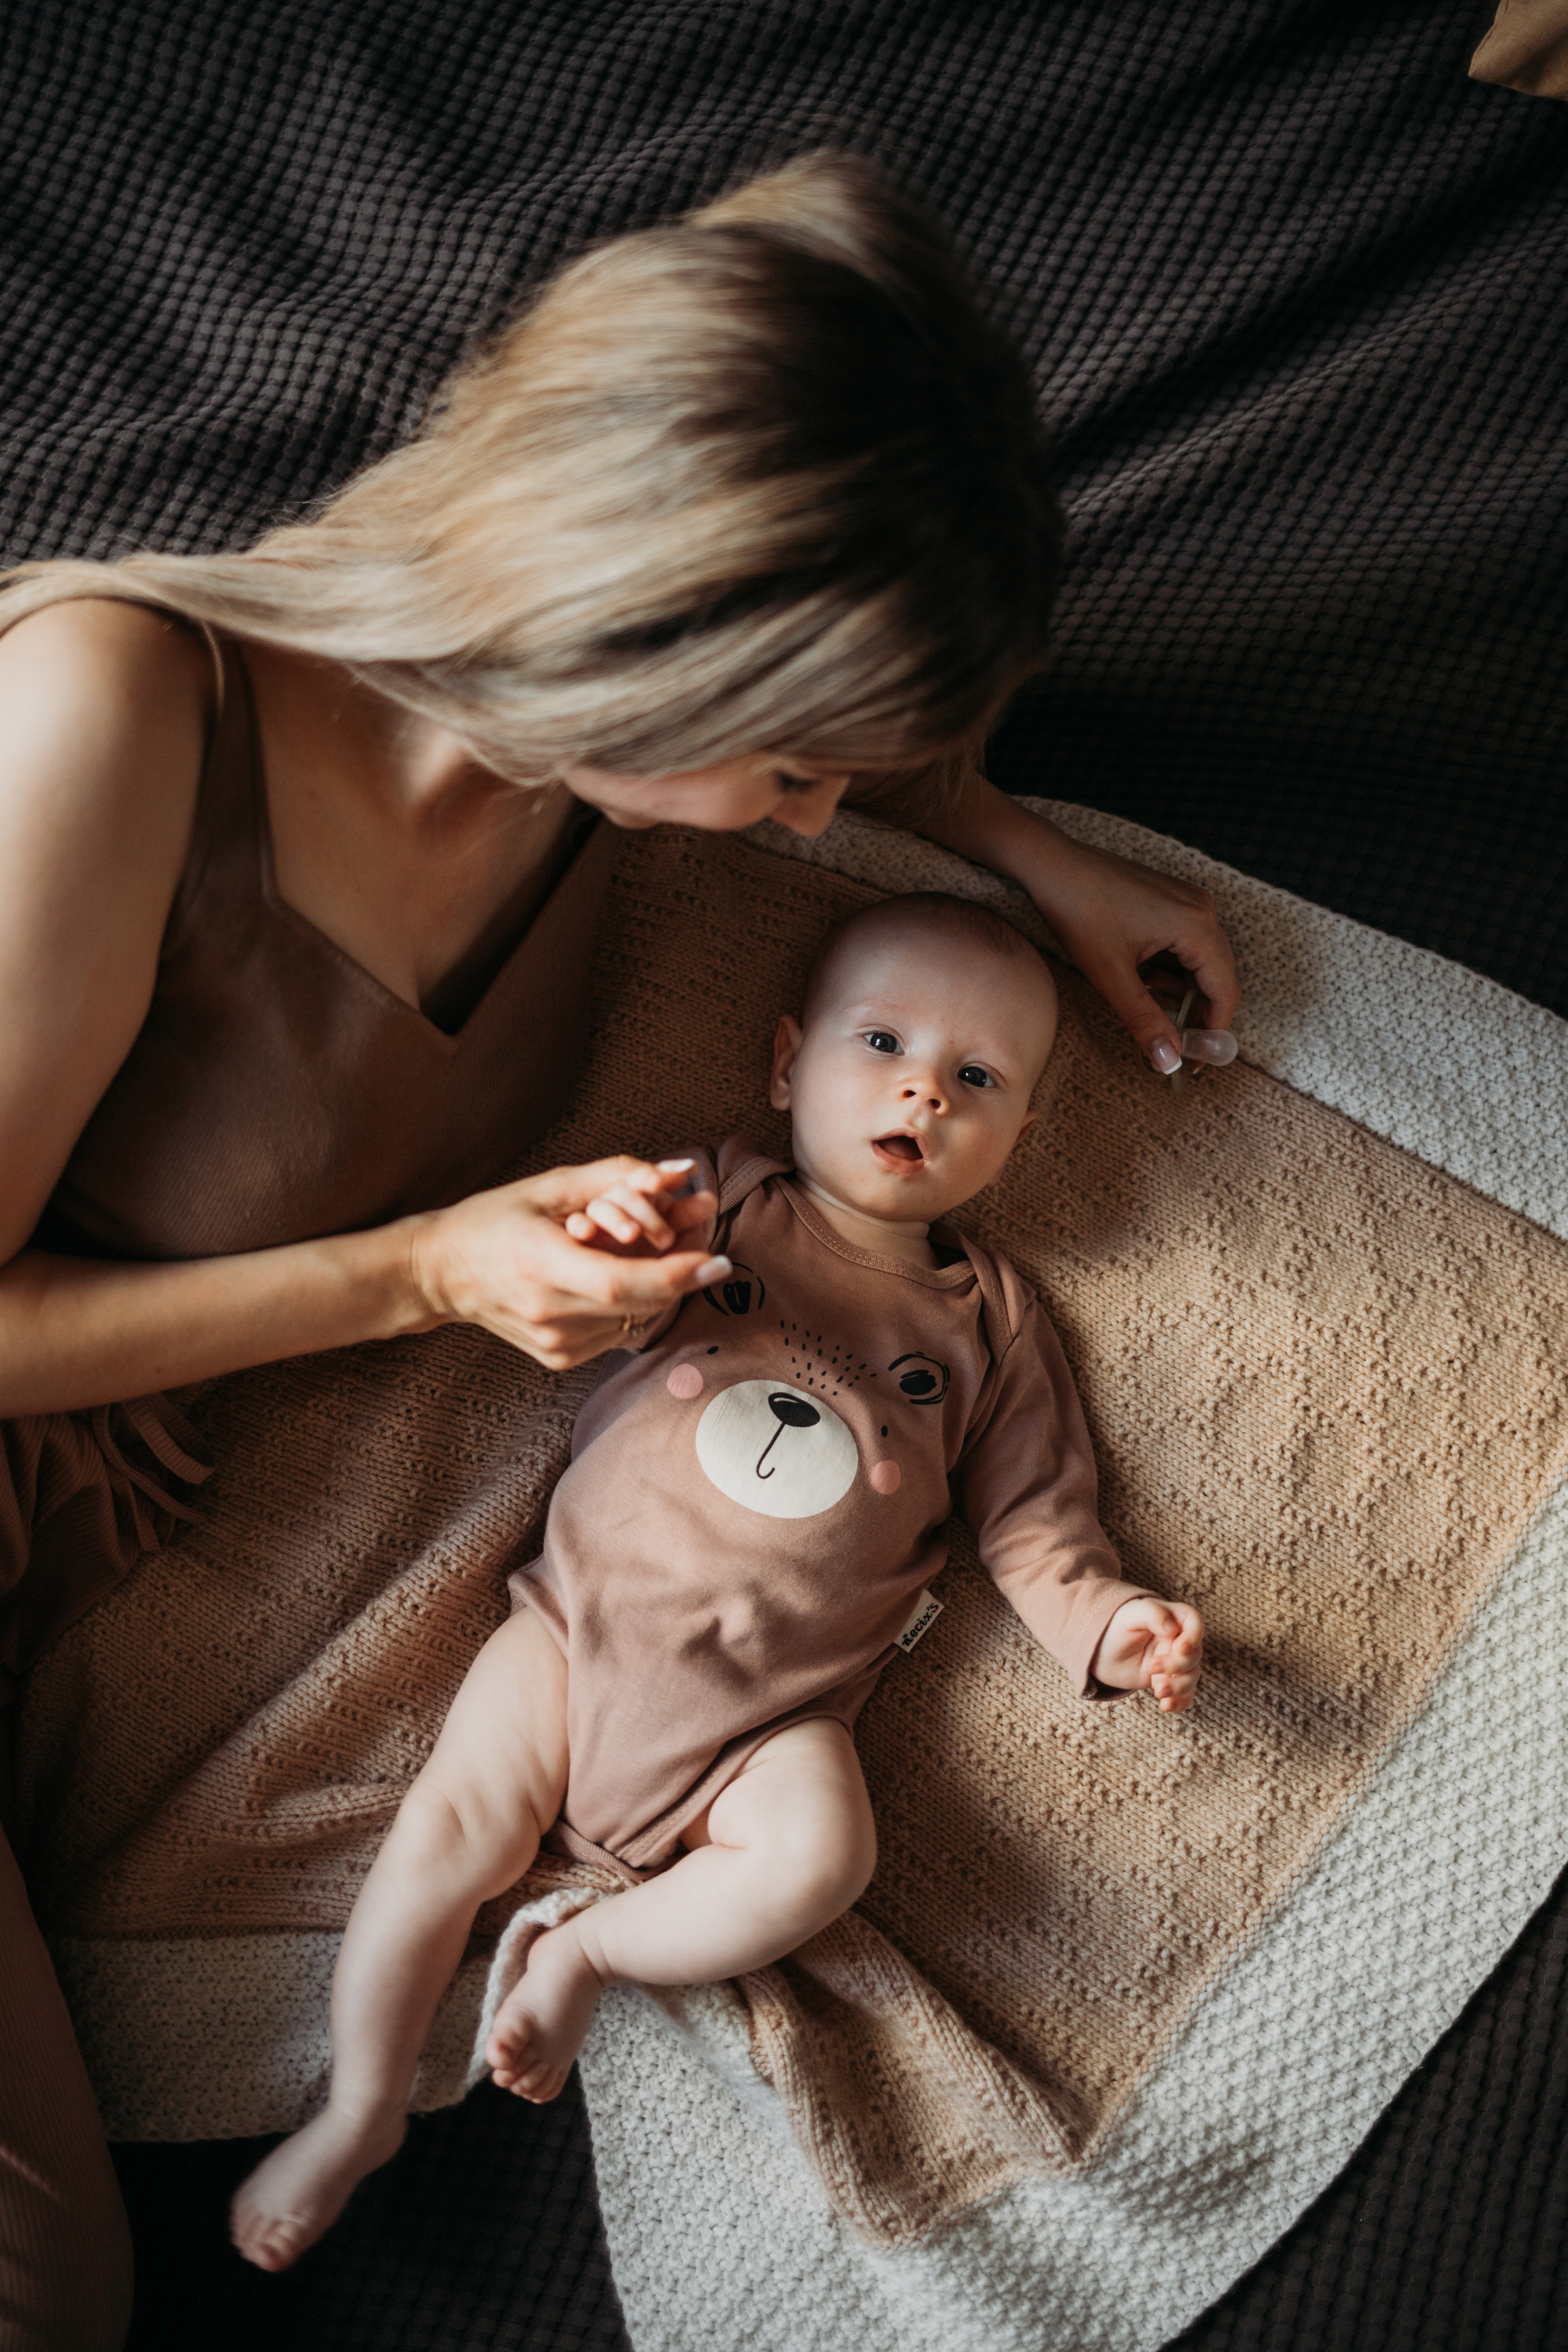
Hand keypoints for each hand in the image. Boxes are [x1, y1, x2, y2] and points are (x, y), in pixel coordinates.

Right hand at [406, 1156, 725, 1369]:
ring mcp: (555, 1344)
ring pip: (637, 1317)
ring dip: (656, 1284)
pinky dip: (631, 1301)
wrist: (440, 1274)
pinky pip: (620, 1329)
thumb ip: (617, 1176)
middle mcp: (548, 1313)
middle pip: (640, 1301)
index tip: (719, 1260)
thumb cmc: (494, 1219)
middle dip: (680, 1270)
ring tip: (642, 1252)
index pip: (622, 1283)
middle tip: (703, 1240)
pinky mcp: (560, 1358)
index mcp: (539, 1266)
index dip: (676, 1274)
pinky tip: (611, 1275)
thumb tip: (680, 1172)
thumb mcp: (550, 1186)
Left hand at [1029, 834, 1239, 1076]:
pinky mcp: (1173, 899)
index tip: (1197, 1062)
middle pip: (1218, 976)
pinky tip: (1142, 979)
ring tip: (1147, 1008)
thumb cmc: (1079, 912)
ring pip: (1200, 962)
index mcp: (1196, 925)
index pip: (1225, 990)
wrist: (1052, 866)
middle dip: (1197, 1013)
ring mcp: (1189, 901)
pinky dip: (1170, 969)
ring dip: (1180, 991)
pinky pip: (1185, 943)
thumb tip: (1170, 1062)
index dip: (1214, 1031)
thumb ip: (1145, 1021)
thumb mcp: (1112, 976)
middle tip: (1174, 1045)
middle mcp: (1202, 909)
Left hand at [1090, 1597, 1203, 1711]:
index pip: (1194, 1623)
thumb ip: (1152, 1614)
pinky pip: (1185, 1695)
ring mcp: (1176, 1662)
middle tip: (1152, 1667)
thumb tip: (1172, 1627)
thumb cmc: (1116, 1628)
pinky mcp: (1170, 1681)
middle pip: (1194, 1654)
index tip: (1180, 1648)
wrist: (1102, 1653)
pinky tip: (1166, 1706)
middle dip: (1177, 1665)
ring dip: (1178, 1686)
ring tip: (1157, 1691)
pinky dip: (1180, 1703)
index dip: (1194, 1636)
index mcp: (1172, 1618)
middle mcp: (1178, 1640)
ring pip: (1192, 1676)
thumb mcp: (1130, 1615)